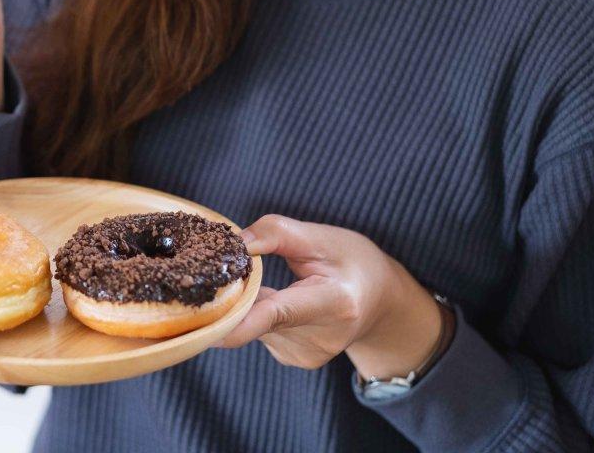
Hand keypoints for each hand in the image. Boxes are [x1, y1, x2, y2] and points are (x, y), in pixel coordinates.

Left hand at [218, 214, 442, 378]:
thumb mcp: (322, 237)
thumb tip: (235, 243)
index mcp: (335, 302)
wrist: (382, 300)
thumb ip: (277, 233)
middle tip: (245, 265)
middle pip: (258, 316)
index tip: (211, 330)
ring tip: (282, 283)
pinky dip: (259, 313)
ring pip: (254, 322)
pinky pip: (258, 330)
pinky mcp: (295, 359)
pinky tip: (283, 300)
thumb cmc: (353, 262)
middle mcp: (322, 337)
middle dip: (238, 292)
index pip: (279, 313)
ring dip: (251, 301)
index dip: (241, 322)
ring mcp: (307, 354)